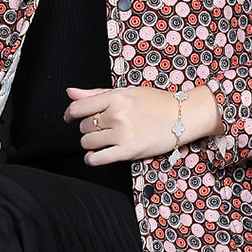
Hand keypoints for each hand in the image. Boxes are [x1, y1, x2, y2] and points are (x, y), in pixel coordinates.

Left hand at [64, 85, 180, 165]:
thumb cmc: (155, 102)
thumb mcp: (126, 92)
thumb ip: (96, 93)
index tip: (69, 117)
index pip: (79, 107)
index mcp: (115, 96)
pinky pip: (98, 158)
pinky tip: (94, 156)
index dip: (70, 114)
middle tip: (101, 127)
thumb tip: (70, 92)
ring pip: (88, 142)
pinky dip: (92, 159)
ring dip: (90, 143)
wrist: (182, 117)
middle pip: (85, 126)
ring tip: (101, 140)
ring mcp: (123, 134)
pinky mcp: (128, 151)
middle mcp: (117, 114)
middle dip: (88, 128)